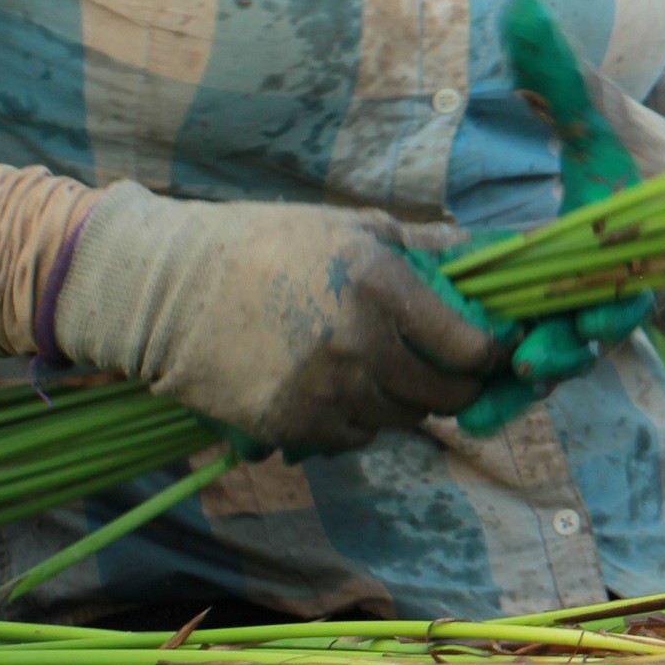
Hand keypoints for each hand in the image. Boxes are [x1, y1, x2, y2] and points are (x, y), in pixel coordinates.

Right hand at [54, 185, 507, 456]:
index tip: (497, 355)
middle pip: (443, 396)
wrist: (167, 289)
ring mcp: (324, 390)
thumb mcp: (347, 226)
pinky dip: (358, 422)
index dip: (493, 357)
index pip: (469, 348)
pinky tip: (342, 393)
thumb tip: (472, 248)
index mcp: (384, 289)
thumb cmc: (263, 244)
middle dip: (457, 388)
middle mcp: (362, 346)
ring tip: (387, 377)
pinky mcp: (289, 424)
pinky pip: (351, 438)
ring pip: (398, 420)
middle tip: (454, 376)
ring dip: (404, 403)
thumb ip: (417, 244)